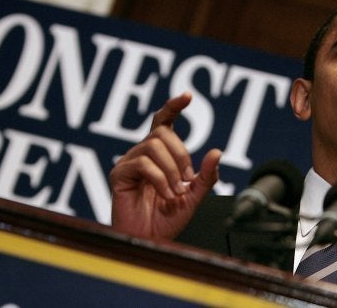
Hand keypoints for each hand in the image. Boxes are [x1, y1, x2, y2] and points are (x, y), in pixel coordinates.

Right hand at [109, 92, 220, 238]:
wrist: (150, 241)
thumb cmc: (167, 220)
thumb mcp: (194, 197)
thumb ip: (205, 176)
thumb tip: (217, 151)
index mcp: (159, 155)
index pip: (164, 122)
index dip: (174, 106)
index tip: (187, 96)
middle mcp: (142, 153)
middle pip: (162, 132)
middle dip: (181, 155)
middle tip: (186, 182)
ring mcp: (129, 162)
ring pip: (153, 146)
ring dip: (171, 171)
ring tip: (174, 193)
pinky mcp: (119, 174)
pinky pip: (143, 163)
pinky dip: (160, 179)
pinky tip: (165, 195)